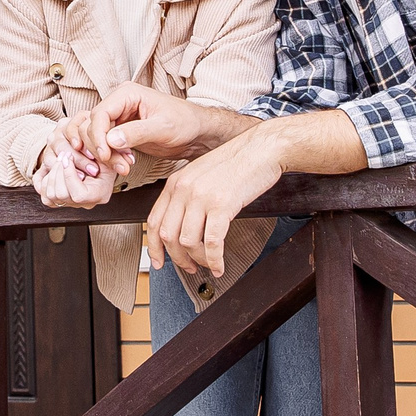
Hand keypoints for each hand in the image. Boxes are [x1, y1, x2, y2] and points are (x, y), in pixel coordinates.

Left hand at [32, 131, 116, 208]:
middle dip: (58, 172)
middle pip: (61, 195)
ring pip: (50, 196)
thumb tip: (126, 164)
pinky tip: (52, 168)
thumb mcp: (113, 153)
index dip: (70, 175)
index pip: (78, 195)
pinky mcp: (58, 199)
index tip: (69, 157)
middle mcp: (85, 203)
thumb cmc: (105, 153)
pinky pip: (44, 196)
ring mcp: (70, 202)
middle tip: (63, 154)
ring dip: (51, 174)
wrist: (97, 158)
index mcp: (99, 194)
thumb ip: (117, 157)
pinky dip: (44, 181)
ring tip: (59, 159)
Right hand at [81, 83, 220, 172]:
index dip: (98, 136)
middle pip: (92, 126)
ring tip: (124, 166)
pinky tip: (125, 163)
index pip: (99, 113)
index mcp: (127, 94)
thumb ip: (137, 132)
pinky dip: (110, 157)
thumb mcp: (163, 127)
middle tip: (119, 165)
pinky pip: (104, 145)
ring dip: (105, 155)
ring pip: (95, 137)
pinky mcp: (120, 133)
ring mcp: (118, 118)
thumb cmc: (185, 122)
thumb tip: (111, 139)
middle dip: (101, 148)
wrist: (196, 133)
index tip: (105, 154)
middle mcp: (119, 104)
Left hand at [145, 125, 285, 279]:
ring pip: (188, 242)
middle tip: (188, 267)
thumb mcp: (201, 174)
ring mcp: (202, 197)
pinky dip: (215, 259)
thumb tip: (182, 224)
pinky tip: (220, 265)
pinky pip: (212, 242)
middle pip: (168, 235)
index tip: (158, 260)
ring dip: (198, 259)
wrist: (262, 149)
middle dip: (177, 258)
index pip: (154, 221)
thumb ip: (187, 195)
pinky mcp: (222, 205)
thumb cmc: (237, 161)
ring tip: (208, 263)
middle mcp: (185, 189)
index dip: (154, 247)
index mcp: (176, 182)